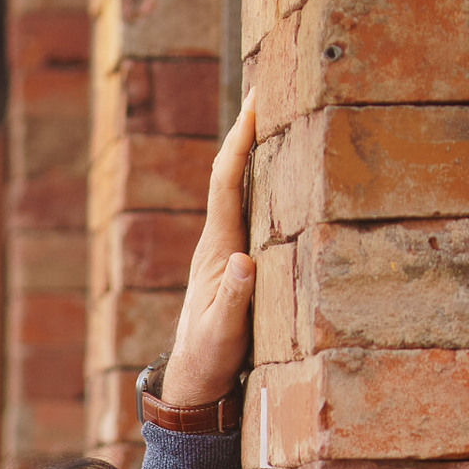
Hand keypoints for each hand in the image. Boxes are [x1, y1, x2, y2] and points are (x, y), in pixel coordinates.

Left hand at [161, 88, 256, 405]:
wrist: (193, 380)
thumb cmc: (208, 358)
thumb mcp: (223, 335)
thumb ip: (234, 300)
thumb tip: (246, 261)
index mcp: (216, 250)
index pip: (227, 185)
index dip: (240, 144)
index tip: (256, 105)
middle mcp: (218, 242)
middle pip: (230, 176)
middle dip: (245, 133)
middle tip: (264, 87)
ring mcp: (224, 251)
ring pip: (239, 191)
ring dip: (252, 154)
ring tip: (270, 114)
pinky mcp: (233, 263)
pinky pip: (247, 211)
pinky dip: (260, 183)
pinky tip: (274, 170)